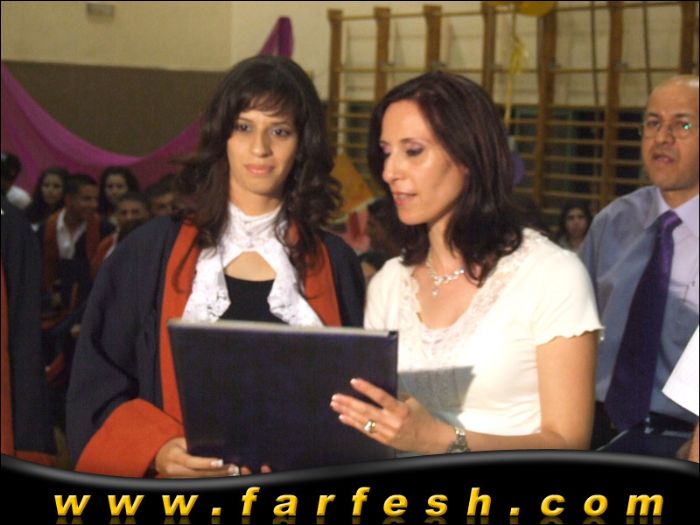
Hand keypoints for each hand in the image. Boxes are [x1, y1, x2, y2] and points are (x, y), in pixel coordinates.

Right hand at [154, 437, 239, 477]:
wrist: (159, 457)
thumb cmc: (174, 445)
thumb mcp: (181, 441)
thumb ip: (195, 444)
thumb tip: (216, 444)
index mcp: (174, 456)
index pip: (191, 461)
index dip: (206, 463)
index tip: (220, 461)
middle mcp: (173, 470)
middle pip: (198, 474)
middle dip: (216, 472)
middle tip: (232, 468)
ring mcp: (176, 479)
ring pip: (199, 481)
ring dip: (216, 478)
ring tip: (231, 473)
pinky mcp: (181, 483)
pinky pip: (197, 483)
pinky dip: (210, 480)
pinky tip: (222, 477)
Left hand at [330, 378, 452, 453]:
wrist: (430, 439)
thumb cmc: (421, 416)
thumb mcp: (412, 401)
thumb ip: (395, 395)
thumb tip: (376, 387)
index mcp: (401, 410)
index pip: (381, 397)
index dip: (367, 389)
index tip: (354, 381)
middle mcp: (393, 422)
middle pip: (367, 411)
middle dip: (350, 403)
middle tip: (336, 397)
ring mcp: (388, 433)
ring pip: (364, 422)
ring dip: (348, 412)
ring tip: (335, 405)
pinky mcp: (384, 440)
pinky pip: (366, 431)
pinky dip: (354, 424)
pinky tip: (343, 417)